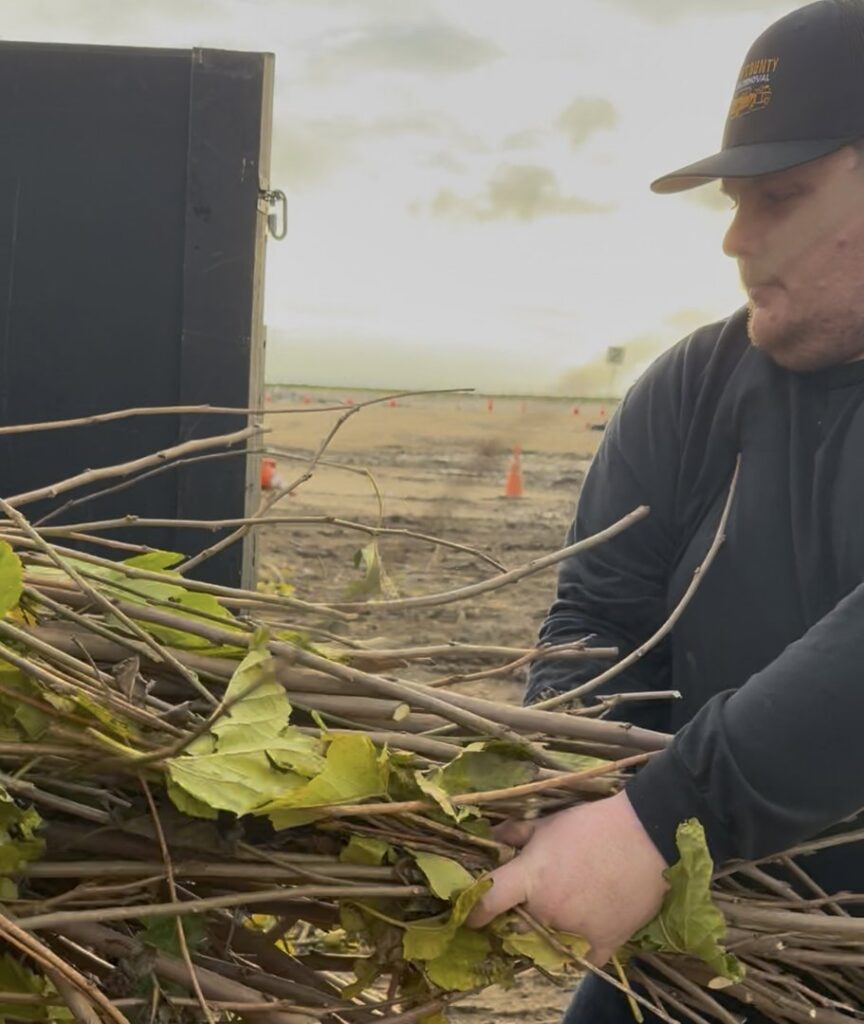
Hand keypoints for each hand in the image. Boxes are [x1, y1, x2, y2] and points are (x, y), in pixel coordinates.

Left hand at [466, 791, 668, 964]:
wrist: (645, 836)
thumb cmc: (591, 825)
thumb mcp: (547, 823)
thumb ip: (515, 835)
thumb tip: (491, 839)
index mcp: (530, 879)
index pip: (488, 902)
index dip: (475, 911)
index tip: (473, 916)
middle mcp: (547, 911)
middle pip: (518, 926)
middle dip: (518, 917)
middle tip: (533, 900)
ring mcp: (574, 932)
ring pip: (548, 942)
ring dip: (549, 930)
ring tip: (566, 906)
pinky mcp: (603, 945)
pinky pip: (580, 959)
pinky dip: (578, 949)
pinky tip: (581, 930)